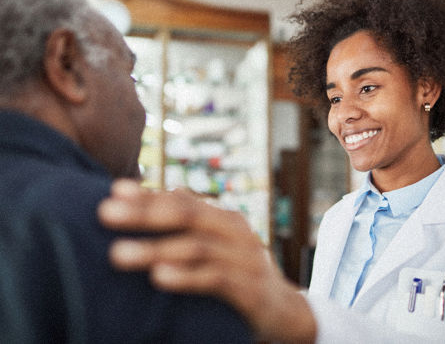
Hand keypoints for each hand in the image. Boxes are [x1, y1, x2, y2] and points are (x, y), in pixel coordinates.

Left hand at [98, 179, 315, 343]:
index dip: (149, 196)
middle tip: (105, 214)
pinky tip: (159, 277)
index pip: (182, 201)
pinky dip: (187, 277)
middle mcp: (236, 232)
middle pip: (187, 216)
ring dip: (155, 249)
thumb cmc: (239, 272)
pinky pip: (216, 279)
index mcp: (225, 219)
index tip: (114, 190)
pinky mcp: (250, 289)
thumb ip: (194, 221)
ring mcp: (246, 259)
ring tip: (118, 253)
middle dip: (144, 214)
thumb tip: (165, 193)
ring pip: (196, 247)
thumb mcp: (219, 244)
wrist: (284, 309)